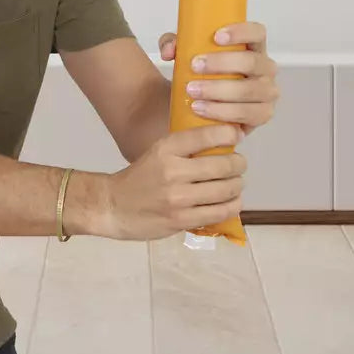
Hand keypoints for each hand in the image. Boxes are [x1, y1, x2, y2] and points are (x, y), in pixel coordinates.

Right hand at [102, 124, 245, 240]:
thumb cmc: (141, 177)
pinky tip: (232, 202)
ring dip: (237, 186)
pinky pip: (218, 213)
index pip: (204, 136)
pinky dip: (232, 206)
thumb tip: (224, 142)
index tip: (237, 135)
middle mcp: (172, 171)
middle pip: (222, 165)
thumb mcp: (158, 153)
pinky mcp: (182, 220)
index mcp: (165, 149)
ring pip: (224, 190)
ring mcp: (178, 198)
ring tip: (237, 183)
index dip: (228, 134)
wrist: (114, 206)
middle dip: (238, 164)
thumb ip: (186, 149)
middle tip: (240, 163)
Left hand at [158, 22, 278, 135]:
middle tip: (194, 66)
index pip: (257, 32)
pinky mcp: (262, 114)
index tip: (216, 37)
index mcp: (252, 47)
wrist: (202, 107)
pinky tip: (203, 110)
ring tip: (192, 92)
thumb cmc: (201, 74)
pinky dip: (223, 112)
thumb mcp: (185, 54)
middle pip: (252, 62)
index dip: (241, 32)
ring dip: (219, 91)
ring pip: (250, 90)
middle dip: (222, 64)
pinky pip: (248, 114)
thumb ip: (172, 44)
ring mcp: (267, 92)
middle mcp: (265, 68)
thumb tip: (169, 51)